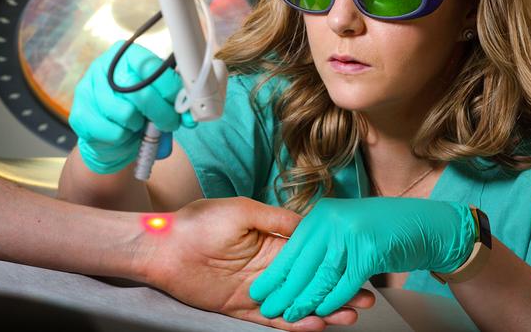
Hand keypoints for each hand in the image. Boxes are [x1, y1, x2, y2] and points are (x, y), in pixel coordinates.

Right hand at [68, 41, 181, 173]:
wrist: (109, 139)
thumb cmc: (137, 113)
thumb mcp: (158, 101)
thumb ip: (173, 103)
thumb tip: (191, 116)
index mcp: (125, 55)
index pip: (150, 65)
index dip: (169, 86)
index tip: (182, 103)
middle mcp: (103, 67)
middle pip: (140, 90)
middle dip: (162, 112)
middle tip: (170, 123)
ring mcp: (87, 89)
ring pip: (126, 113)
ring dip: (140, 125)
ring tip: (139, 125)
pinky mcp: (79, 114)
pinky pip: (113, 131)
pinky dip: (124, 138)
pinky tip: (123, 133)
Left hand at [134, 197, 375, 330]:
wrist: (164, 246)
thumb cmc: (200, 222)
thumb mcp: (243, 210)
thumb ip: (276, 218)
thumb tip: (308, 224)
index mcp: (272, 242)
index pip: (310, 255)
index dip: (334, 262)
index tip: (359, 266)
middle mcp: (268, 268)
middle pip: (310, 282)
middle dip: (338, 289)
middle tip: (366, 297)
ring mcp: (257, 290)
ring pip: (296, 303)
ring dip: (323, 310)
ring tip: (349, 314)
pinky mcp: (240, 309)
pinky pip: (271, 321)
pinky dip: (294, 325)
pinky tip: (316, 325)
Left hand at [249, 197, 475, 321]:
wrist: (426, 223)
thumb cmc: (382, 227)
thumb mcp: (343, 224)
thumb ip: (319, 238)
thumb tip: (290, 262)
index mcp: (321, 215)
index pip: (292, 248)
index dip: (276, 273)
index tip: (259, 291)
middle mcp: (332, 221)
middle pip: (302, 264)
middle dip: (284, 290)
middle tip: (268, 308)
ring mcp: (351, 234)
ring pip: (322, 276)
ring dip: (305, 300)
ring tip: (290, 316)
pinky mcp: (370, 250)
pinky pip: (346, 282)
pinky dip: (333, 299)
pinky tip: (322, 312)